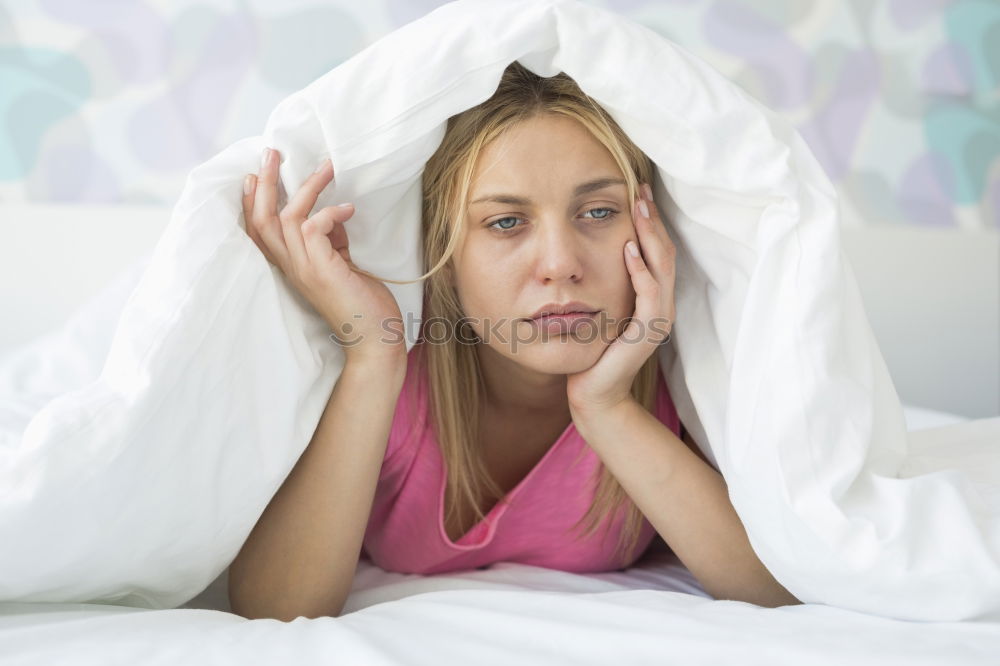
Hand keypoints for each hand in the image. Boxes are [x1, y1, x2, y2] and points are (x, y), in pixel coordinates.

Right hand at [242, 147, 405, 364]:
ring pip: (285, 218)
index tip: (256, 174)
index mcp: (294, 267)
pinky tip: (348, 209)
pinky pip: (312, 228)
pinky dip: (329, 212)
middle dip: (265, 184)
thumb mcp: (345, 266)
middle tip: (271, 152)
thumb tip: (333, 213)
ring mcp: (305, 270)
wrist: (377, 342)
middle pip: (261, 220)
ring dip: (305, 188)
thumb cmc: (365, 306)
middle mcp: (292, 268)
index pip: (259, 232)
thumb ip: (333, 242)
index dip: (253, 202)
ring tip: (327, 167)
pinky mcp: (323, 271)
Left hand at [566, 182, 675, 419]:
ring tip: (639, 209)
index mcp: (651, 297)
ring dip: (651, 236)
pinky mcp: (647, 333)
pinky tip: (628, 250)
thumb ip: (601, 283)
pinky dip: (641, 271)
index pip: (657, 251)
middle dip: (653, 219)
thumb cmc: (591, 352)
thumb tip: (586, 251)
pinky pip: (649, 295)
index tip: (637, 191)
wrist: (594, 394)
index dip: (650, 222)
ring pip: (662, 267)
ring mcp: (657, 318)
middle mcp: (660, 304)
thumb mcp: (596, 309)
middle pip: (665, 252)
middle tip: (641, 189)